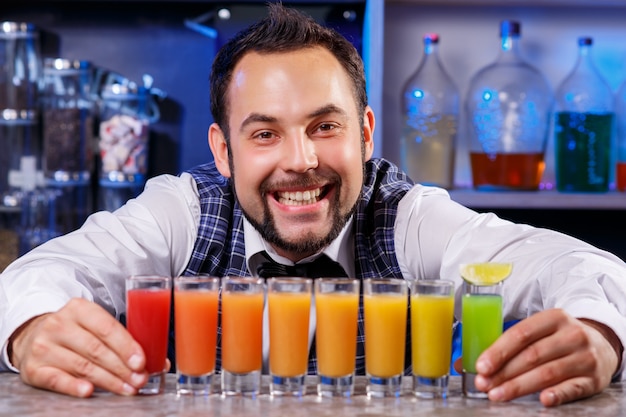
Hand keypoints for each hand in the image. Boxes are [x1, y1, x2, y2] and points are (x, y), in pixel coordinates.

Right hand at [9, 298, 148, 396]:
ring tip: (127, 388)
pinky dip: (74, 386)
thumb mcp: (93, 325)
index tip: (141, 362)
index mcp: (79, 308)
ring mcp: (44, 346)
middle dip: (122, 367)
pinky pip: (56, 379)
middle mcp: (59, 324)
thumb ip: (122, 338)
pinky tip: (90, 391)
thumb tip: (159, 360)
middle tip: (140, 379)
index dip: (126, 346)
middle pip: (96, 349)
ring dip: (109, 381)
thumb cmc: (75, 331)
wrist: (32, 337)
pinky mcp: (33, 368)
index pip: (107, 327)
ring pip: (82, 366)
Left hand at [467, 309, 619, 406]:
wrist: (602, 345)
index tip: (481, 366)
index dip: (499, 351)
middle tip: (484, 385)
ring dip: (519, 386)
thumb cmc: (558, 339)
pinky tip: (542, 400)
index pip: (521, 334)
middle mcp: (571, 335)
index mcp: (553, 318)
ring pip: (548, 373)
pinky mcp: (594, 379)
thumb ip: (505, 345)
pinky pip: (574, 387)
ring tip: (498, 395)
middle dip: (504, 372)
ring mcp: (585, 357)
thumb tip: (462, 363)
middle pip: (532, 355)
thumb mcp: (538, 333)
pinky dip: (558, 394)